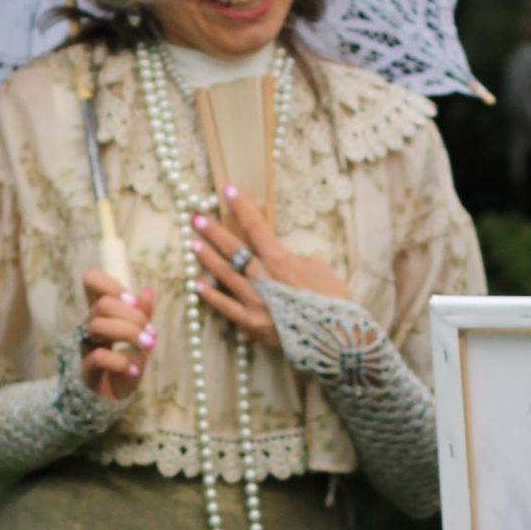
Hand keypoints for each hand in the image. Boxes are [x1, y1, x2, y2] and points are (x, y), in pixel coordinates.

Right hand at [78, 262, 155, 401]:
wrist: (115, 397)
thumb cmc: (127, 363)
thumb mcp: (141, 337)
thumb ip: (143, 314)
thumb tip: (148, 290)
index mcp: (103, 313)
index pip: (92, 281)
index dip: (112, 285)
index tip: (134, 302)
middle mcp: (91, 326)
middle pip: (102, 304)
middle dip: (132, 315)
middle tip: (151, 333)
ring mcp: (87, 346)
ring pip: (98, 325)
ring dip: (130, 334)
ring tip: (148, 347)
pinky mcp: (87, 368)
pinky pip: (99, 357)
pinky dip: (121, 362)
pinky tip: (134, 370)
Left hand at [189, 186, 351, 347]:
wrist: (338, 340)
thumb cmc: (334, 301)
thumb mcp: (319, 269)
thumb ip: (294, 260)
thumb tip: (280, 257)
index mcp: (281, 261)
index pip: (257, 227)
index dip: (242, 207)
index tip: (228, 190)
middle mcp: (263, 279)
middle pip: (233, 249)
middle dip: (214, 231)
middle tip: (197, 217)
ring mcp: (255, 302)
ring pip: (225, 274)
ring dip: (207, 257)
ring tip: (192, 243)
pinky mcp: (252, 325)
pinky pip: (226, 308)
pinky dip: (211, 296)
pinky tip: (197, 284)